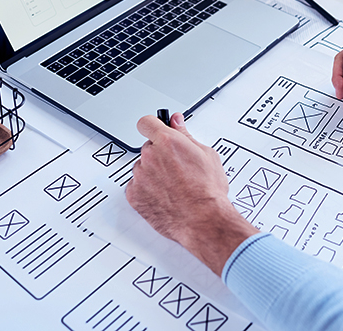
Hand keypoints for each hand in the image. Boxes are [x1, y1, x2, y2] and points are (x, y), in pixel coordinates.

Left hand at [126, 113, 257, 275]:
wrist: (203, 220)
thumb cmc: (208, 191)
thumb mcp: (207, 155)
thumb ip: (186, 135)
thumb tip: (177, 123)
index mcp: (167, 141)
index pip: (146, 122)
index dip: (152, 126)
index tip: (156, 130)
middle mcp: (150, 156)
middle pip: (147, 147)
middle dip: (160, 154)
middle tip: (176, 167)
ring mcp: (140, 176)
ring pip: (142, 168)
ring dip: (153, 173)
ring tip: (174, 185)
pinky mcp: (134, 195)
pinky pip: (136, 186)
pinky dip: (146, 190)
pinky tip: (164, 195)